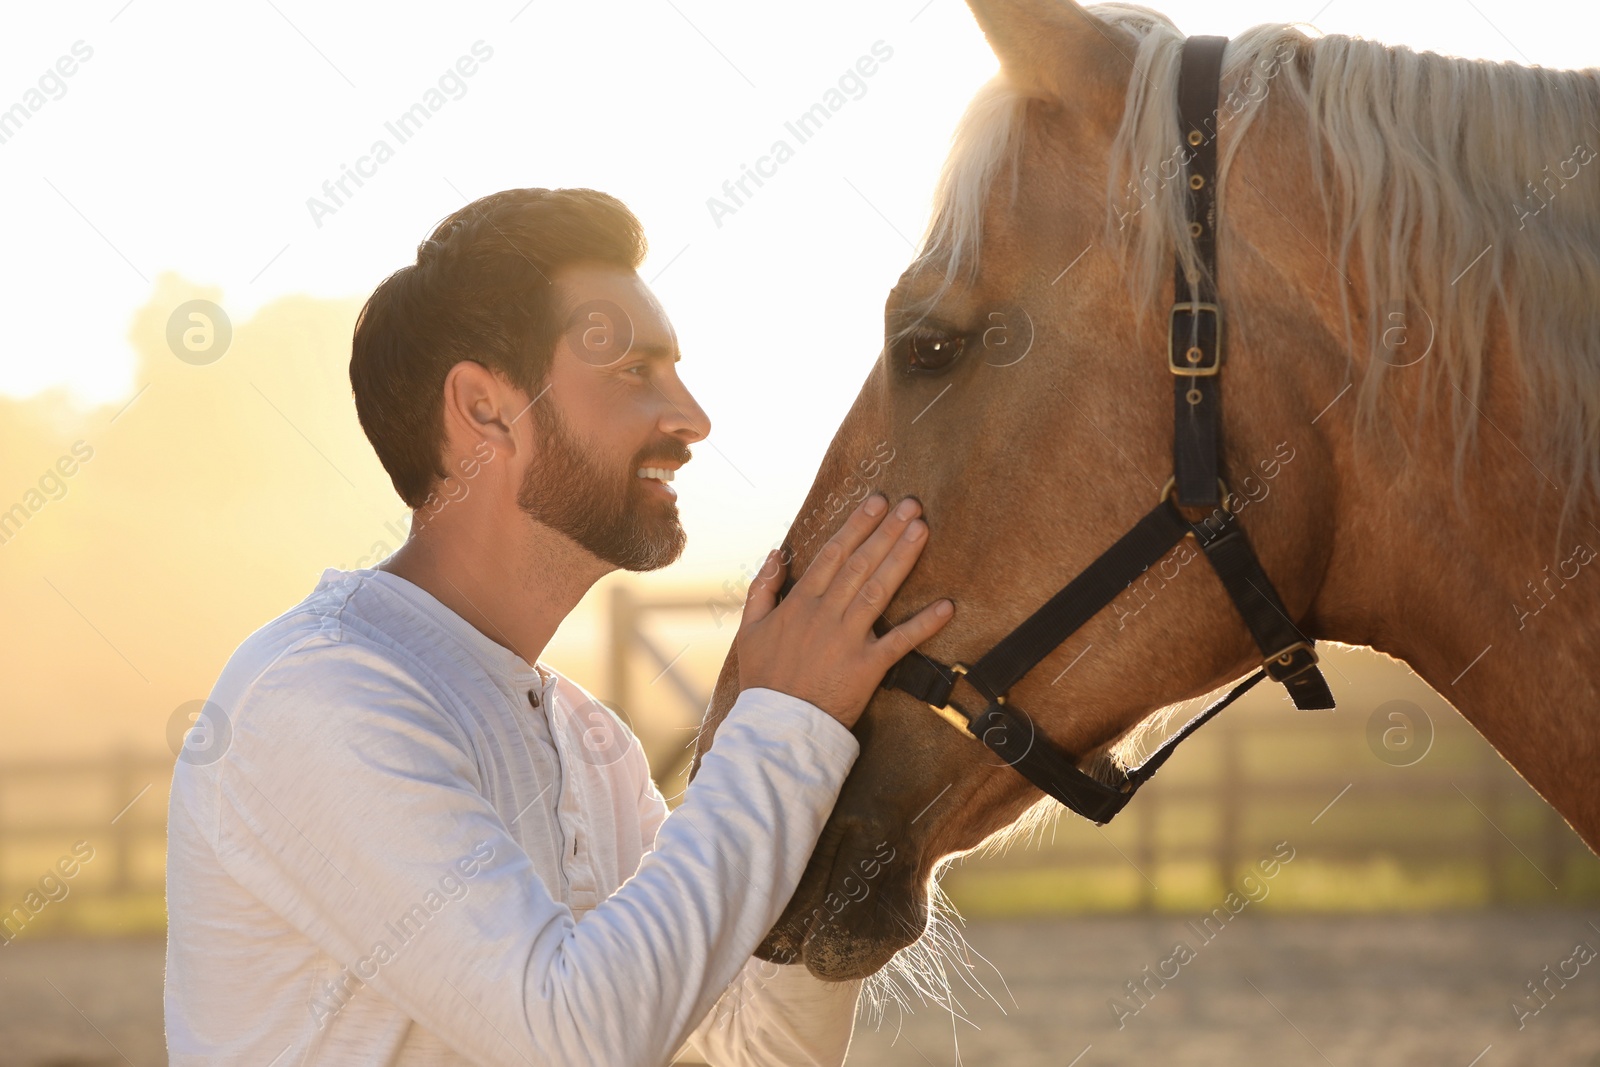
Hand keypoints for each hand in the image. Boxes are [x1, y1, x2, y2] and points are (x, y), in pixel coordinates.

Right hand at [735, 493, 953, 728]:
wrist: (777, 726)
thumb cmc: (764, 678)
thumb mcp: (750, 629)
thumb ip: (762, 588)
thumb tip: (777, 553)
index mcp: (800, 603)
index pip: (833, 555)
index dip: (856, 526)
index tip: (876, 504)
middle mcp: (826, 615)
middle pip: (861, 564)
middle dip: (886, 531)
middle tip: (910, 504)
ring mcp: (849, 639)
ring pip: (879, 590)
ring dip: (902, 558)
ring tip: (921, 530)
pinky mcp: (868, 667)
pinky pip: (900, 642)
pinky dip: (924, 624)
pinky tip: (946, 605)